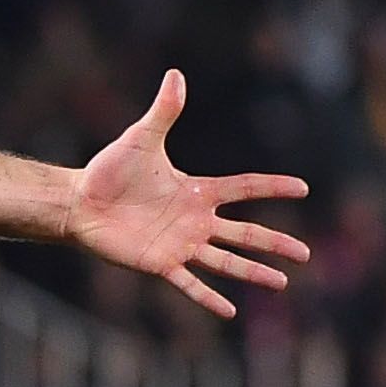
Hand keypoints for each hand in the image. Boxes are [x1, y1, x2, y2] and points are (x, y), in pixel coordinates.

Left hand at [65, 73, 310, 320]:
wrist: (80, 202)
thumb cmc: (109, 170)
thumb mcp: (142, 138)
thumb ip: (164, 111)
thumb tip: (176, 75)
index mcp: (196, 191)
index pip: (244, 188)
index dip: (272, 187)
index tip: (302, 188)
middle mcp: (195, 221)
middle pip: (245, 233)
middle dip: (275, 243)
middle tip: (306, 254)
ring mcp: (180, 244)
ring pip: (226, 262)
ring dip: (253, 273)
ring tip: (282, 284)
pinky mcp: (160, 264)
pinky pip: (189, 284)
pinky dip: (208, 298)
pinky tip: (230, 311)